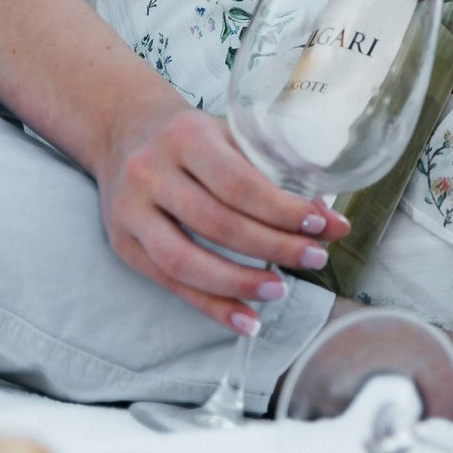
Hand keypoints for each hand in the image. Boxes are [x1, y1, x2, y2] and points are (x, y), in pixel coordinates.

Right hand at [93, 95, 348, 333]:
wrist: (122, 132)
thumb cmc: (191, 137)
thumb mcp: (230, 136)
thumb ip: (275, 172)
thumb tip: (330, 221)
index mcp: (185, 136)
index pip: (239, 183)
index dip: (282, 210)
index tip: (321, 227)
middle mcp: (151, 171)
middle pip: (217, 223)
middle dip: (273, 247)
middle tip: (315, 259)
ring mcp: (131, 211)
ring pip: (186, 260)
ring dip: (239, 283)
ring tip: (279, 291)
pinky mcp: (123, 244)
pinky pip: (170, 283)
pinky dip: (211, 306)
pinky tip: (246, 320)